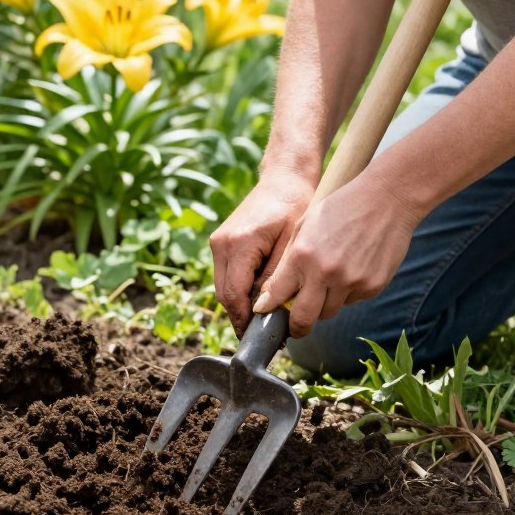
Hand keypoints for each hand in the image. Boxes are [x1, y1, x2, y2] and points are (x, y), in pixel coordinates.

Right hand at [210, 169, 316, 334]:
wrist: (284, 177)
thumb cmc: (295, 205)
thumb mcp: (293, 244)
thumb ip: (277, 276)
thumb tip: (268, 308)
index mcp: (240, 244)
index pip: (234, 294)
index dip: (243, 319)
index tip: (256, 336)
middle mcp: (222, 244)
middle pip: (223, 294)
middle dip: (239, 316)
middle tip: (260, 334)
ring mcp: (218, 242)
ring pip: (222, 286)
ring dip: (238, 303)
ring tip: (261, 318)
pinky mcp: (221, 242)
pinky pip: (226, 275)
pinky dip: (238, 288)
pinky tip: (257, 296)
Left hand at [252, 172, 420, 336]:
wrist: (387, 198)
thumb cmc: (340, 208)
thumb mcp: (304, 226)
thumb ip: (288, 261)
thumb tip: (273, 294)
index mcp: (302, 255)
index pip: (276, 295)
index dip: (267, 308)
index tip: (264, 312)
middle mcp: (325, 273)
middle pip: (303, 319)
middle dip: (295, 327)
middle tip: (294, 327)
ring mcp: (351, 282)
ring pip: (328, 312)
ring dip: (322, 306)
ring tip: (326, 285)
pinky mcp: (372, 286)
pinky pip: (351, 301)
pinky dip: (346, 294)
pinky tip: (351, 270)